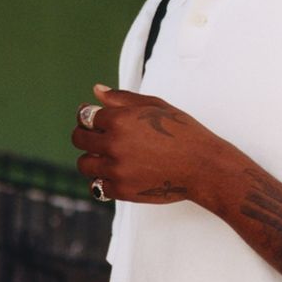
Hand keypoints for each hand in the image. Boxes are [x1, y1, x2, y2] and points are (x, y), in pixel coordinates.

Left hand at [72, 85, 222, 205]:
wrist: (203, 166)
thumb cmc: (183, 132)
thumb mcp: (155, 106)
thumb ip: (122, 98)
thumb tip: (96, 90)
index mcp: (119, 120)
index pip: (86, 116)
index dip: (87, 116)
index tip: (92, 119)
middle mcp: (114, 144)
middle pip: (79, 139)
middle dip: (84, 136)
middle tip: (95, 138)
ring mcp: (116, 169)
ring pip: (84, 164)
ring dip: (91, 159)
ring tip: (105, 157)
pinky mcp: (122, 191)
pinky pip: (96, 187)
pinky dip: (102, 181)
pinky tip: (115, 174)